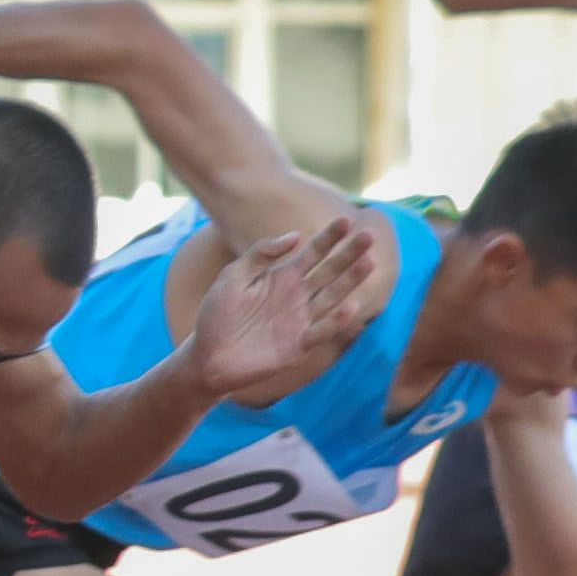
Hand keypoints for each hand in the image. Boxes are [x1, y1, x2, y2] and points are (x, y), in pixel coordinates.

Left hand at [181, 209, 389, 397]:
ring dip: (350, 281)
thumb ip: (261, 253)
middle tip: (368, 235)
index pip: (313, 253)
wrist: (208, 355)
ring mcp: (300, 321)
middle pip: (329, 271)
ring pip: (332, 297)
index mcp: (283, 277)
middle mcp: (297, 297)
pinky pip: (321, 331)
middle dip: (348, 254)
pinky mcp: (298, 346)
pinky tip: (351, 306)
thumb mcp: (234, 276)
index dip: (329, 237)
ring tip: (368, 262)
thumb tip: (295, 235)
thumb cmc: (218, 314)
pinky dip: (336, 321)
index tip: (346, 220)